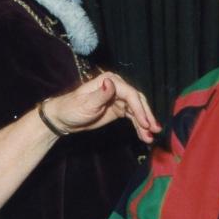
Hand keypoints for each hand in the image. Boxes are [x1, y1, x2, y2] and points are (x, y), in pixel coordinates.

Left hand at [46, 72, 160, 142]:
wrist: (64, 119)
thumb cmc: (72, 109)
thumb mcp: (86, 103)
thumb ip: (100, 94)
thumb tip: (110, 82)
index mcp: (110, 81)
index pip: (130, 94)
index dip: (139, 109)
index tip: (145, 123)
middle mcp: (117, 87)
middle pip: (138, 101)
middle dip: (146, 116)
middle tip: (154, 130)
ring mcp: (119, 98)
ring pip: (137, 110)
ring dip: (145, 123)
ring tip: (150, 137)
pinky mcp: (119, 109)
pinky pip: (133, 117)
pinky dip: (139, 126)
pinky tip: (144, 135)